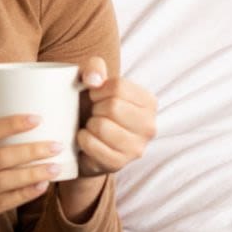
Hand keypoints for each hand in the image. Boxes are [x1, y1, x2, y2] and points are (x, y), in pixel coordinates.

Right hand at [0, 115, 62, 231]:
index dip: (12, 124)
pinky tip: (41, 187)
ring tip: (55, 167)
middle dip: (32, 150)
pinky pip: (3, 202)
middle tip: (55, 145)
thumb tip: (23, 134)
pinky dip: (24, 194)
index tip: (36, 118)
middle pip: (0, 157)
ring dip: (33, 173)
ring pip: (4, 180)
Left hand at [73, 57, 155, 177]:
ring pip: (102, 126)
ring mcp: (136, 148)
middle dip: (95, 108)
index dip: (98, 90)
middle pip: (113, 106)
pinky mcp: (119, 164)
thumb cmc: (92, 107)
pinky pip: (92, 145)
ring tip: (92, 127)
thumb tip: (94, 80)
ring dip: (89, 125)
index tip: (95, 97)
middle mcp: (149, 126)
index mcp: (149, 102)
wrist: (83, 141)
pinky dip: (83, 140)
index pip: (119, 87)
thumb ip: (95, 67)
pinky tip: (87, 140)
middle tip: (95, 114)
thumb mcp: (94, 80)